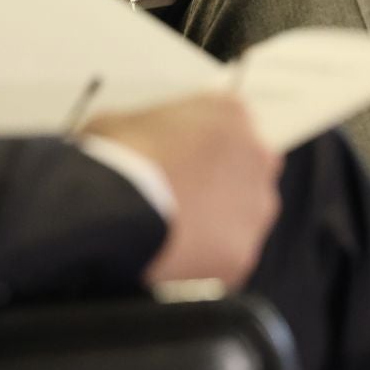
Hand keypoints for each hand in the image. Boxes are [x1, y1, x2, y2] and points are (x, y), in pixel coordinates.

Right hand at [82, 93, 280, 289]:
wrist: (114, 207)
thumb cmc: (115, 153)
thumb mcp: (125, 119)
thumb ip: (151, 128)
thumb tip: (138, 144)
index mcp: (228, 113)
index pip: (228, 123)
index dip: (199, 142)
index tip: (178, 154)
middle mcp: (255, 156)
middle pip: (246, 169)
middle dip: (219, 181)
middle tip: (179, 192)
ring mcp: (255, 208)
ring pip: (242, 215)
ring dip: (216, 220)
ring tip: (172, 228)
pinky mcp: (243, 252)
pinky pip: (227, 254)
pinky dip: (205, 256)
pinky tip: (171, 253)